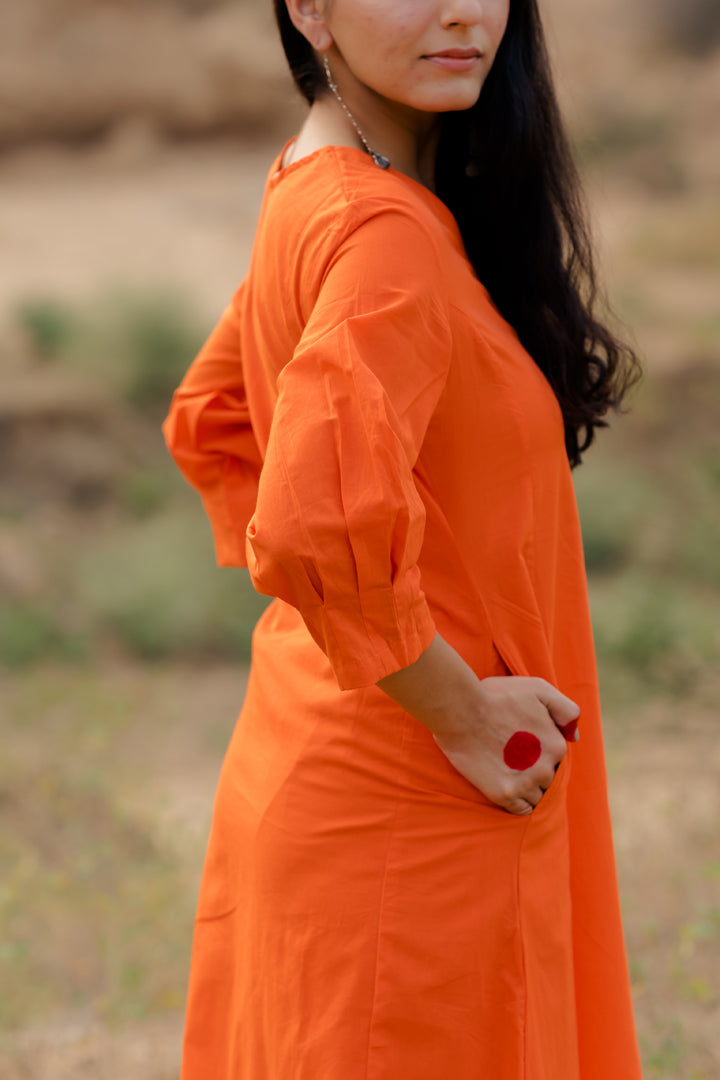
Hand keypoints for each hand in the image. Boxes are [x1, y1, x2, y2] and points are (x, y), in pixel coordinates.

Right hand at [432, 676, 579, 814]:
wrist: (461, 709)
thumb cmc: (497, 696)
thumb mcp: (539, 689)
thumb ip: (566, 710)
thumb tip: (574, 738)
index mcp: (556, 745)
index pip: (557, 760)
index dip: (541, 754)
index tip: (524, 746)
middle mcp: (545, 767)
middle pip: (548, 780)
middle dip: (535, 772)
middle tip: (514, 760)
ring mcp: (525, 783)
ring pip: (537, 797)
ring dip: (527, 789)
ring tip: (509, 775)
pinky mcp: (504, 795)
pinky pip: (521, 810)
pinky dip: (517, 803)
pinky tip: (507, 790)